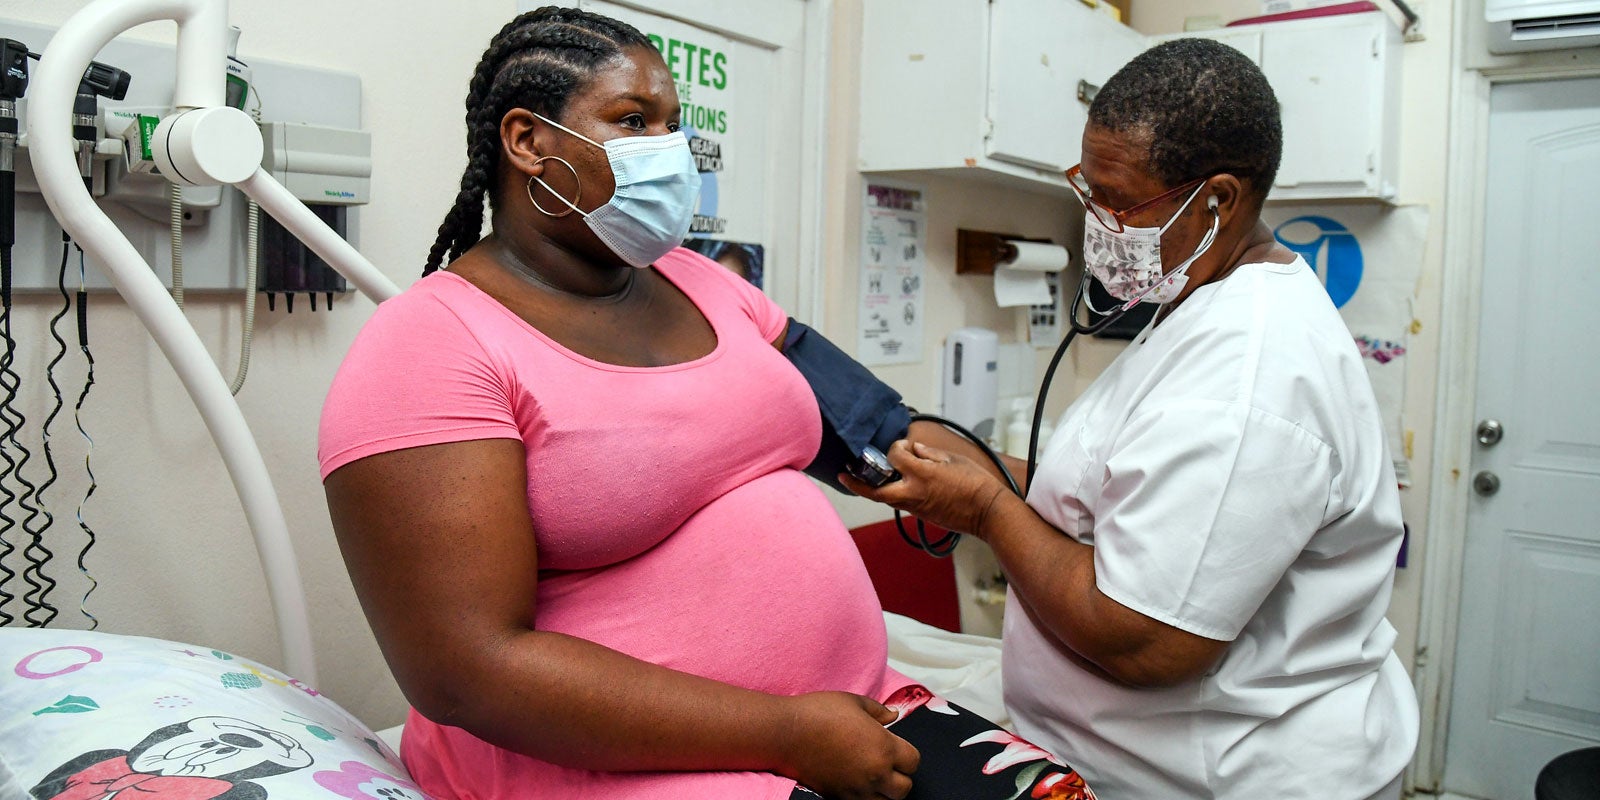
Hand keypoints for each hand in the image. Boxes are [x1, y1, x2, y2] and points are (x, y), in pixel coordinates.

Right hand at [779, 692, 919, 798]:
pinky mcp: (838, 797)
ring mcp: (856, 789)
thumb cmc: (820, 712)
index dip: (907, 754)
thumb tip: (893, 716)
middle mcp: (874, 773)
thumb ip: (878, 711)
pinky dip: (863, 796)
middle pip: (904, 789)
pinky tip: (855, 782)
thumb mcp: (854, 701)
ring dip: (883, 791)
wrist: (786, 733)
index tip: (896, 748)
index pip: (913, 762)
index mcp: (883, 747)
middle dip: (899, 777)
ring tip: (872, 776)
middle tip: (887, 764)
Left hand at [839, 440, 1010, 539]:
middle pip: (876, 491)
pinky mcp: (922, 515)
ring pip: (886, 499)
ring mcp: (916, 507)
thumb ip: (929, 454)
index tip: (903, 446)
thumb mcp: (953, 460)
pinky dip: (893, 493)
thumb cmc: (975, 483)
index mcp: (921, 474)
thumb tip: (914, 450)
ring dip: (874, 489)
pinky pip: (901, 503)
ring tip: (862, 479)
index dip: (895, 448)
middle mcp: (913, 493)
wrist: (987, 512)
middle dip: (857, 484)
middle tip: (844, 475)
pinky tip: (894, 485)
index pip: (895, 457)